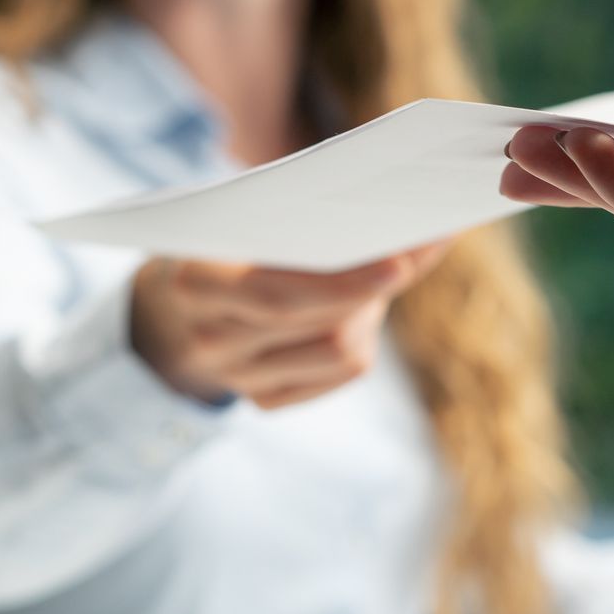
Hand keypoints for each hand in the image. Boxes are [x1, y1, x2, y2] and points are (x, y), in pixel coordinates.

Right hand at [129, 245, 445, 408]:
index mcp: (195, 284)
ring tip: (377, 276)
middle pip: (318, 325)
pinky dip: (364, 336)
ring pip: (341, 350)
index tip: (398, 263)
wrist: (194, 295)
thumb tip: (406, 214)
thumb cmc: (237, 238)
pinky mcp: (266, 399)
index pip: (278, 294)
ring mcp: (237, 377)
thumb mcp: (253, 217)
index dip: (344, 283)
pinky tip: (360, 311)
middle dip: (373, 289)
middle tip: (419, 252)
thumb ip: (314, 219)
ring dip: (369, 311)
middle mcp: (209, 339)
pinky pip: (343, 371)